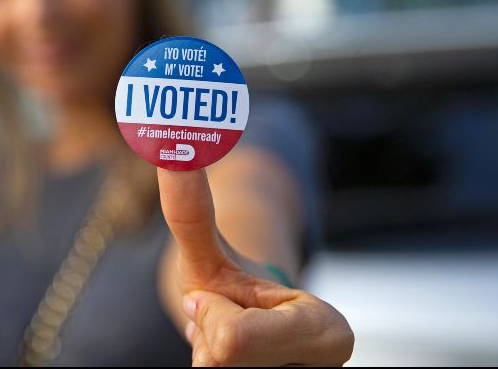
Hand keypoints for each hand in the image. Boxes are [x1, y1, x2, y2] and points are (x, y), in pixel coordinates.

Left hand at [158, 168, 353, 366]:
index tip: (220, 308)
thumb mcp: (211, 254)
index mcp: (327, 336)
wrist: (262, 328)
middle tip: (228, 328)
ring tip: (229, 348)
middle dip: (208, 341)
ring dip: (207, 360)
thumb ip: (190, 212)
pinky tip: (228, 361)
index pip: (228, 345)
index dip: (211, 320)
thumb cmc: (236, 290)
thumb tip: (170, 150)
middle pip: (218, 367)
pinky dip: (211, 362)